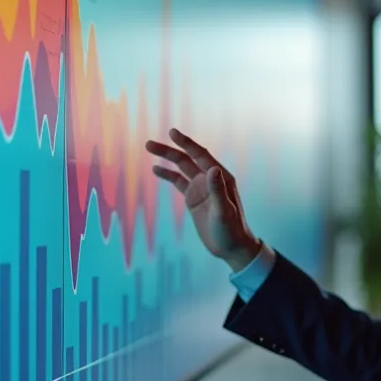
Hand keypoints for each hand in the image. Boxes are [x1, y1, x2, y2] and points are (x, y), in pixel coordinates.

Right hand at [145, 128, 260, 271]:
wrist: (231, 247)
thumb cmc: (231, 230)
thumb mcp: (223, 211)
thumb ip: (218, 190)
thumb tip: (212, 168)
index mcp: (221, 177)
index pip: (200, 155)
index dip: (186, 143)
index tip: (172, 132)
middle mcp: (210, 178)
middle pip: (187, 159)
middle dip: (169, 150)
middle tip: (149, 144)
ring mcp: (201, 187)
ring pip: (181, 168)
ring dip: (166, 159)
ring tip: (149, 149)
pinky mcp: (193, 198)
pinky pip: (178, 182)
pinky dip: (167, 175)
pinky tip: (156, 169)